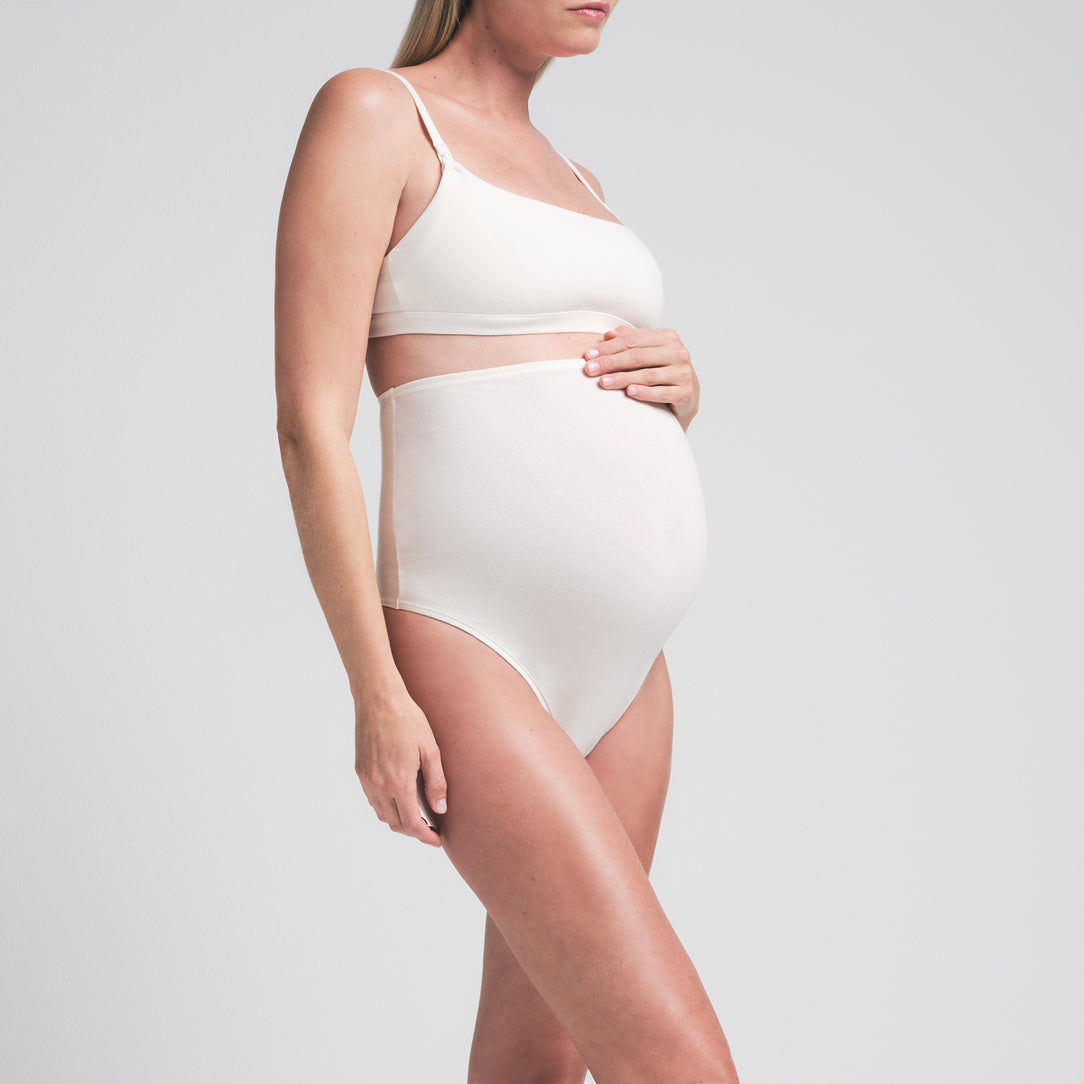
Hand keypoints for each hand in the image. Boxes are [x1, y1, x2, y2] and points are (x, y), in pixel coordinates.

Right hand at [354, 687, 447, 846]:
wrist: (378, 699)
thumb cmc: (408, 719)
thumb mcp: (431, 749)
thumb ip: (436, 782)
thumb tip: (440, 809)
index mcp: (399, 781)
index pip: (411, 823)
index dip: (425, 836)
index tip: (436, 840)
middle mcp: (379, 785)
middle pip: (395, 824)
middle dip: (414, 831)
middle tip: (430, 829)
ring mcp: (367, 779)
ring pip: (382, 814)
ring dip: (399, 821)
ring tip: (417, 815)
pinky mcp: (360, 771)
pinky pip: (373, 800)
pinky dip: (386, 807)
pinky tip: (399, 798)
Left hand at [583, 328, 699, 429]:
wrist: (687, 394)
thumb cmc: (662, 370)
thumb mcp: (648, 351)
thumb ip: (630, 340)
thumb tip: (608, 334)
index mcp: (668, 337)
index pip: (632, 341)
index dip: (609, 348)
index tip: (588, 356)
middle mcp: (678, 353)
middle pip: (638, 356)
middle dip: (611, 363)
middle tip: (590, 370)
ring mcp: (684, 373)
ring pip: (648, 375)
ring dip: (623, 379)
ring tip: (603, 382)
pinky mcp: (685, 393)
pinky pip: (661, 393)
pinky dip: (644, 393)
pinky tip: (629, 392)